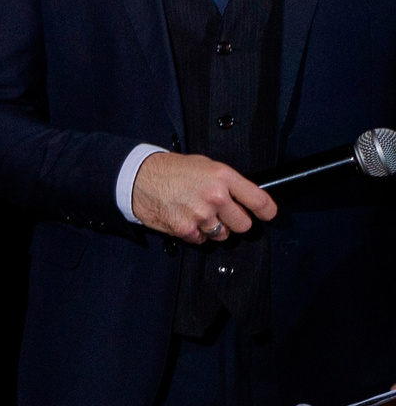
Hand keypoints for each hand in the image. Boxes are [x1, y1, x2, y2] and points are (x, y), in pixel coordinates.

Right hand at [131, 151, 274, 243]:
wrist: (137, 177)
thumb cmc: (169, 170)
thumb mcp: (204, 165)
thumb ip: (226, 182)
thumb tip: (243, 197)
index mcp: (223, 177)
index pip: (259, 200)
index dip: (267, 211)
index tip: (267, 215)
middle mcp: (215, 196)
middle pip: (244, 224)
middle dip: (235, 222)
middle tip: (223, 215)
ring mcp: (201, 215)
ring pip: (222, 235)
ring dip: (214, 229)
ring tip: (198, 214)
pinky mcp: (185, 229)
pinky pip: (201, 240)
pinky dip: (195, 233)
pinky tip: (185, 219)